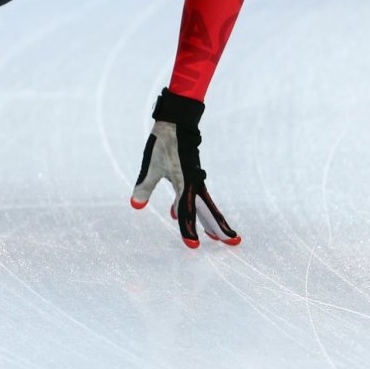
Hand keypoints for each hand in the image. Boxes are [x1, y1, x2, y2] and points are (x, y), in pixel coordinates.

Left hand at [130, 88, 240, 248]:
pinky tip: (175, 213)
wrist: (176, 122)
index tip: (192, 246)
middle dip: (219, 227)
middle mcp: (194, 183)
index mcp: (185, 183)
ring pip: (205, 204)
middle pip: (207, 210)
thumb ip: (144, 186)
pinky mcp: (192, 175)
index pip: (186, 212)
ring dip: (211, 219)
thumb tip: (136, 205)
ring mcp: (195, 179)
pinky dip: (195, 207)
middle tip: (234, 242)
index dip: (188, 229)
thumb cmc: (164, 143)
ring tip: (216, 236)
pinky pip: (197, 196)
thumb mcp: (150, 166)